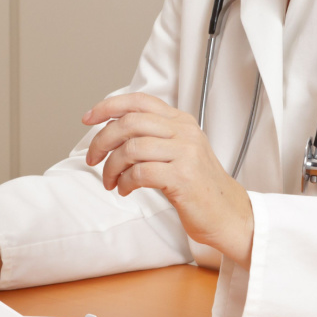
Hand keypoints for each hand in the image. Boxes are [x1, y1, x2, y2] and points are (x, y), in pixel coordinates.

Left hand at [84, 93, 255, 267]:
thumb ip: (153, 136)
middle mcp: (184, 132)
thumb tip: (111, 131)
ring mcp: (186, 153)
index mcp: (181, 121)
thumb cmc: (197, 185)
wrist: (228, 214)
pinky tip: (125, 190)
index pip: (139, 101)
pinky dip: (124, 182)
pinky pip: (140, 173)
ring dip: (111, 167)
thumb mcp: (179, 151)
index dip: (108, 106)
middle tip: (92, 159)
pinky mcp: (183, 178)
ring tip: (110, 181)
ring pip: (131, 149)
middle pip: (129, 123)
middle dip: (102, 141)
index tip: (87, 119)